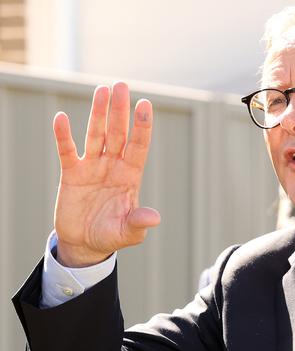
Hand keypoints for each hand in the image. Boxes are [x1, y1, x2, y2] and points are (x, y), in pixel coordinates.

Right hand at [52, 82, 159, 266]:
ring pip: (96, 134)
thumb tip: (154, 218)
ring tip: (102, 90)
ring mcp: (92, 167)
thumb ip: (138, 223)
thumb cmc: (111, 235)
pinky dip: (64, 136)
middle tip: (121, 85)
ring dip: (98, 113)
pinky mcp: (71, 173)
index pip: (139, 146)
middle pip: (118, 133)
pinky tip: (61, 118)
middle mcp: (113, 165)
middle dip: (120, 111)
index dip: (142, 126)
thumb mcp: (128, 232)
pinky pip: (67, 150)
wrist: (85, 243)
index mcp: (131, 175)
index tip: (145, 104)